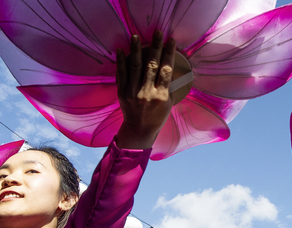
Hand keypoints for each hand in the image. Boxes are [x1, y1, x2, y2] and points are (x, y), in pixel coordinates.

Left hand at [115, 32, 175, 149]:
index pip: (166, 70)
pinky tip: (121, 50)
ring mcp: (133, 92)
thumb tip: (169, 67)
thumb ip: (168, 86)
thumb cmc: (157, 117)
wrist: (139, 130)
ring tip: (136, 36)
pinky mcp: (122, 92)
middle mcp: (147, 93)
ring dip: (136, 50)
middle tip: (157, 33)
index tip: (171, 40)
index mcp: (162, 96)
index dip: (169, 53)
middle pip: (152, 65)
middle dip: (155, 47)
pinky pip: (121, 74)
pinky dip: (121, 61)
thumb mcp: (169, 103)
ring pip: (135, 66)